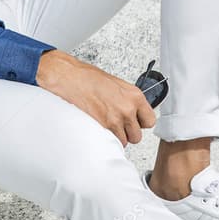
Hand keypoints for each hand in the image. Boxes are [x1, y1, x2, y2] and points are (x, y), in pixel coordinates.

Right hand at [36, 49, 155, 147]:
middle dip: (127, 133)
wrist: (68, 78)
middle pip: (137, 136)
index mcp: (134, 95)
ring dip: (114, 137)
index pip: (150, 121)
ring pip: (123, 141)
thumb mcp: (115, 84)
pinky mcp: (101, 128)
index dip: (140, 123)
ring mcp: (114, 120)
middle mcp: (127, 109)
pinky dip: (104, 139)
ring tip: (104, 125)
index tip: (135, 122)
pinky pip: (109, 142)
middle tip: (116, 124)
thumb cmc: (86, 77)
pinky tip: (97, 128)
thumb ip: (127, 99)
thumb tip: (131, 111)